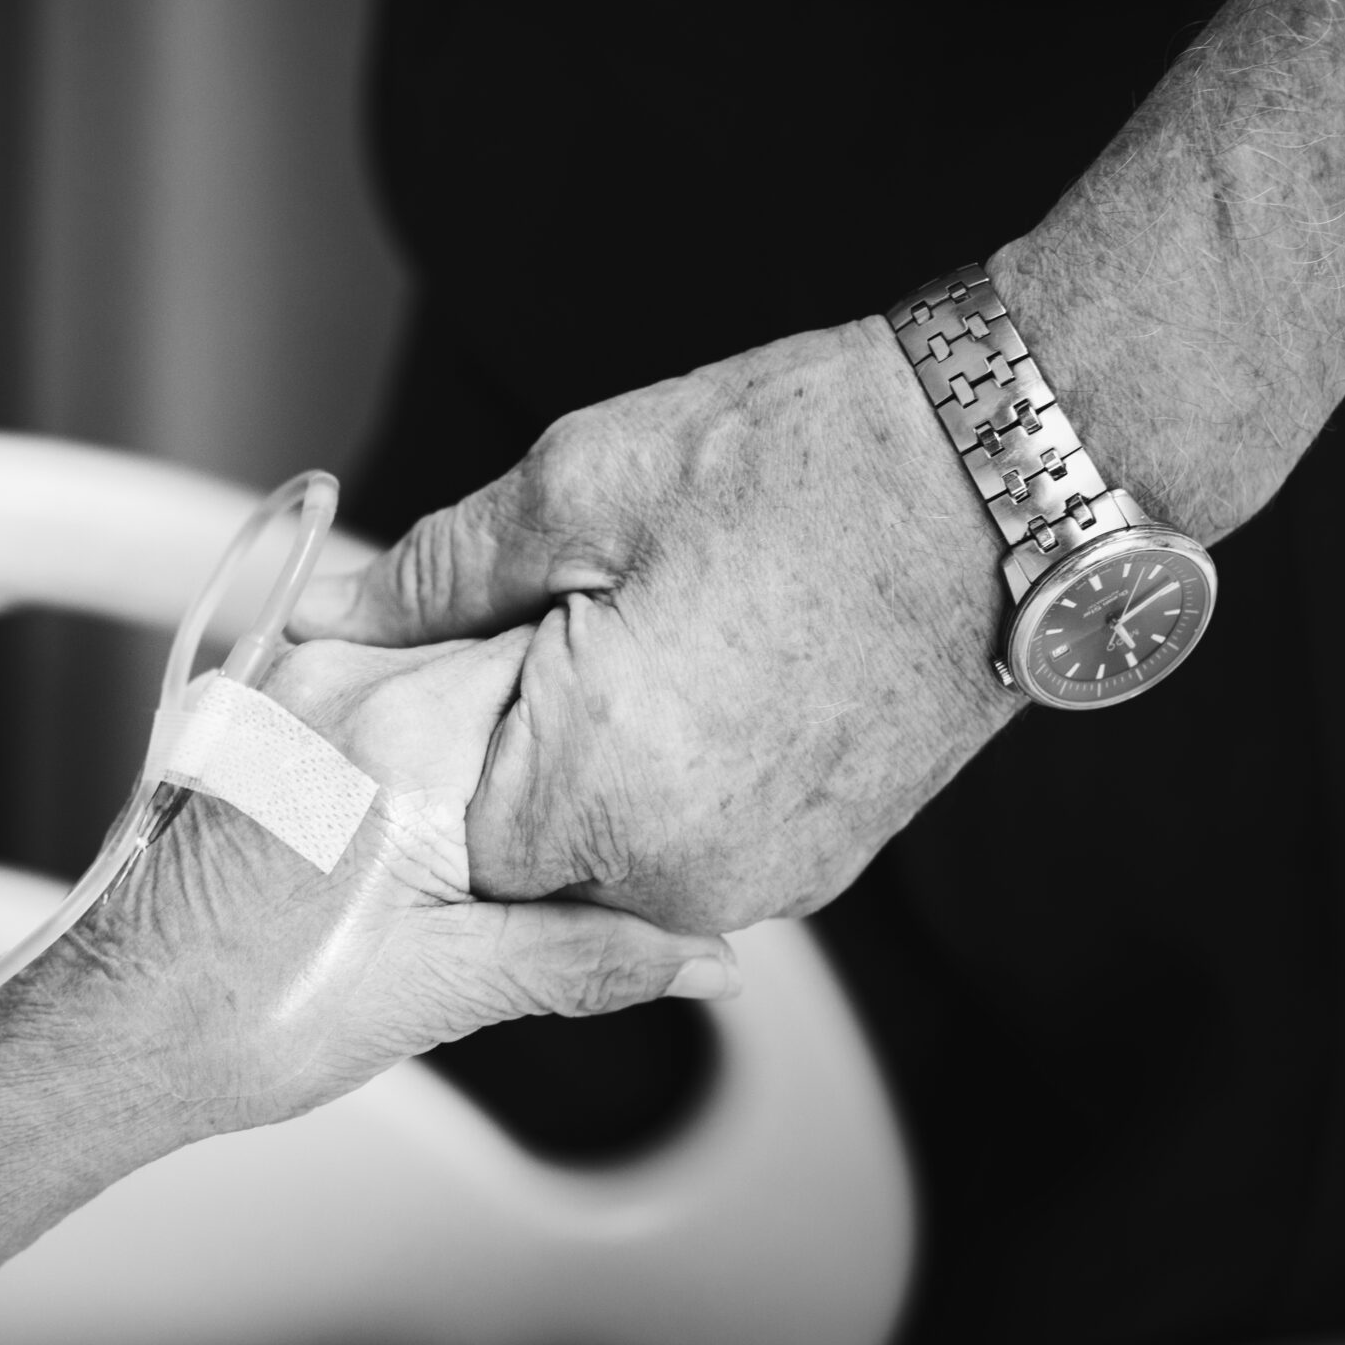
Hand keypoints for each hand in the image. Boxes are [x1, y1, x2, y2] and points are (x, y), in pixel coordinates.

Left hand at [0, 634, 736, 1147]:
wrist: (112, 1030)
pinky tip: (435, 818)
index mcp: (402, 738)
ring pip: (450, 667)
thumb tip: (701, 956)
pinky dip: (435, 734)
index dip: (621, 720)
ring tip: (500, 839)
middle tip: (590, 828)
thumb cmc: (240, 1019)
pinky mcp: (270, 709)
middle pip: (509, 655)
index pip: (563, 668)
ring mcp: (298, 688)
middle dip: (565, 728)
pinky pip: (387, 685)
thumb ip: (583, 954)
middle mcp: (342, 685)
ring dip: (498, 732)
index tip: (653, 782)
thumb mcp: (440, 993)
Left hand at [289, 320, 1021, 934]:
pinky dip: (668, 772)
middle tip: (554, 618)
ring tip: (646, 629)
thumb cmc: (810, 464)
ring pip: (606, 851)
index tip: (446, 652)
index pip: (429, 831)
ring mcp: (765, 880)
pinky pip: (690, 843)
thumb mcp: (577, 489)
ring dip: (590, 760)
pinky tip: (702, 665)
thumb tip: (334, 617)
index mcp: (599, 798)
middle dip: (504, 749)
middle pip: (518, 855)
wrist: (1011, 471)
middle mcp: (683, 875)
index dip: (421, 734)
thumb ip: (430, 579)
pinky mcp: (820, 859)